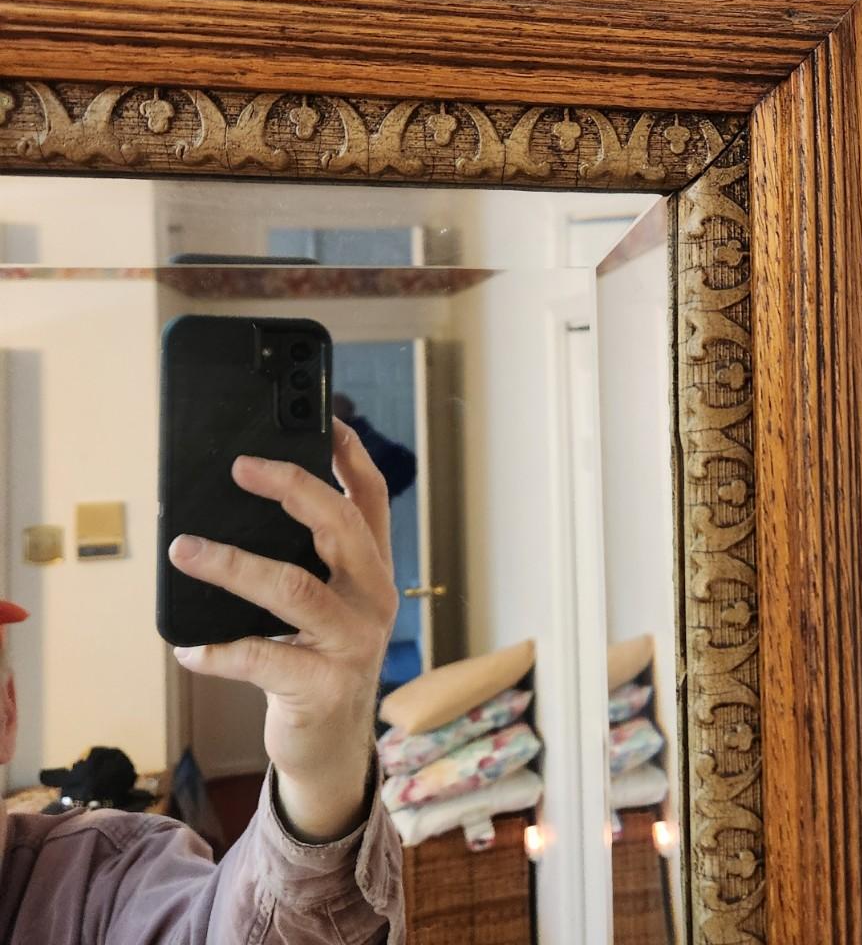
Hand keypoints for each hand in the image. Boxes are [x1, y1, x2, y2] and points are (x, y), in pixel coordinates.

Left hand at [169, 418, 397, 841]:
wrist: (330, 746)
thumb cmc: (316, 662)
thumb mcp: (327, 605)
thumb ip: (307, 561)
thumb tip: (238, 506)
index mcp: (373, 571)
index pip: (372, 500)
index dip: (351, 456)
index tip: (324, 420)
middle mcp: (373, 598)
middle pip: (341, 526)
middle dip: (292, 488)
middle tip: (241, 467)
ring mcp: (352, 643)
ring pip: (294, 587)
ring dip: (232, 564)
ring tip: (184, 549)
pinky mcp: (321, 686)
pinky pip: (260, 657)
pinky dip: (218, 649)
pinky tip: (189, 648)